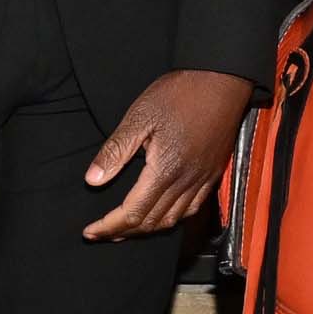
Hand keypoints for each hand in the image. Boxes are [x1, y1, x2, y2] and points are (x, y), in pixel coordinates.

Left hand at [82, 67, 252, 240]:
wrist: (222, 80)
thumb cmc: (179, 94)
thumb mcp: (139, 117)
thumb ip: (115, 151)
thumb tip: (92, 181)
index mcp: (165, 170)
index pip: (133, 213)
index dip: (109, 226)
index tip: (89, 231)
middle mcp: (186, 182)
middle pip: (152, 223)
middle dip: (123, 232)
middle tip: (101, 233)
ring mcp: (202, 180)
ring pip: (172, 220)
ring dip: (146, 229)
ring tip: (125, 228)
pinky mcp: (212, 174)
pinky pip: (192, 209)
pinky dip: (171, 218)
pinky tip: (159, 213)